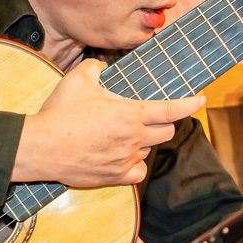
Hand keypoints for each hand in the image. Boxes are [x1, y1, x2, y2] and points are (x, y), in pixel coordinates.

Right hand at [13, 61, 204, 186]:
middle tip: (145, 117)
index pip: (171, 109)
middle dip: (162, 123)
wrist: (41, 146)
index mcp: (130, 114)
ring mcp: (125, 159)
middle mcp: (133, 138)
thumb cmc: (59, 112)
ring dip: (143, 142)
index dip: (190, 104)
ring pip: (149, 151)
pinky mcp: (114, 176)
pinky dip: (135, 164)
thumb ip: (96, 67)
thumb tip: (102, 66)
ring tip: (120, 135)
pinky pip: (138, 172)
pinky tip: (123, 156)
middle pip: (166, 132)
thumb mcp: (78, 78)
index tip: (201, 99)